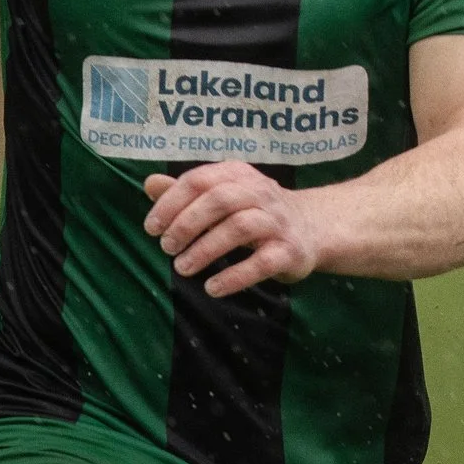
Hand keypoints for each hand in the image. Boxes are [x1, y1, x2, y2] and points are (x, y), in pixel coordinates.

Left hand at [141, 162, 321, 297]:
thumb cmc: (257, 211)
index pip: (200, 180)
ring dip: (206, 249)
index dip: (171, 203)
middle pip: (220, 200)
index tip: (152, 228)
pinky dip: (235, 276)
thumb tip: (150, 184)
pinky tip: (213, 288)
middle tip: (166, 247)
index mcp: (239, 175)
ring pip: (240, 227)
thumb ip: (187, 191)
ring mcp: (277, 222)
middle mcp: (261, 193)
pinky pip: (262, 263)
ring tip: (182, 268)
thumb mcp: (224, 195)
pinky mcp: (290, 251)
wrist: (313, 228)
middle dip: (187, 223)